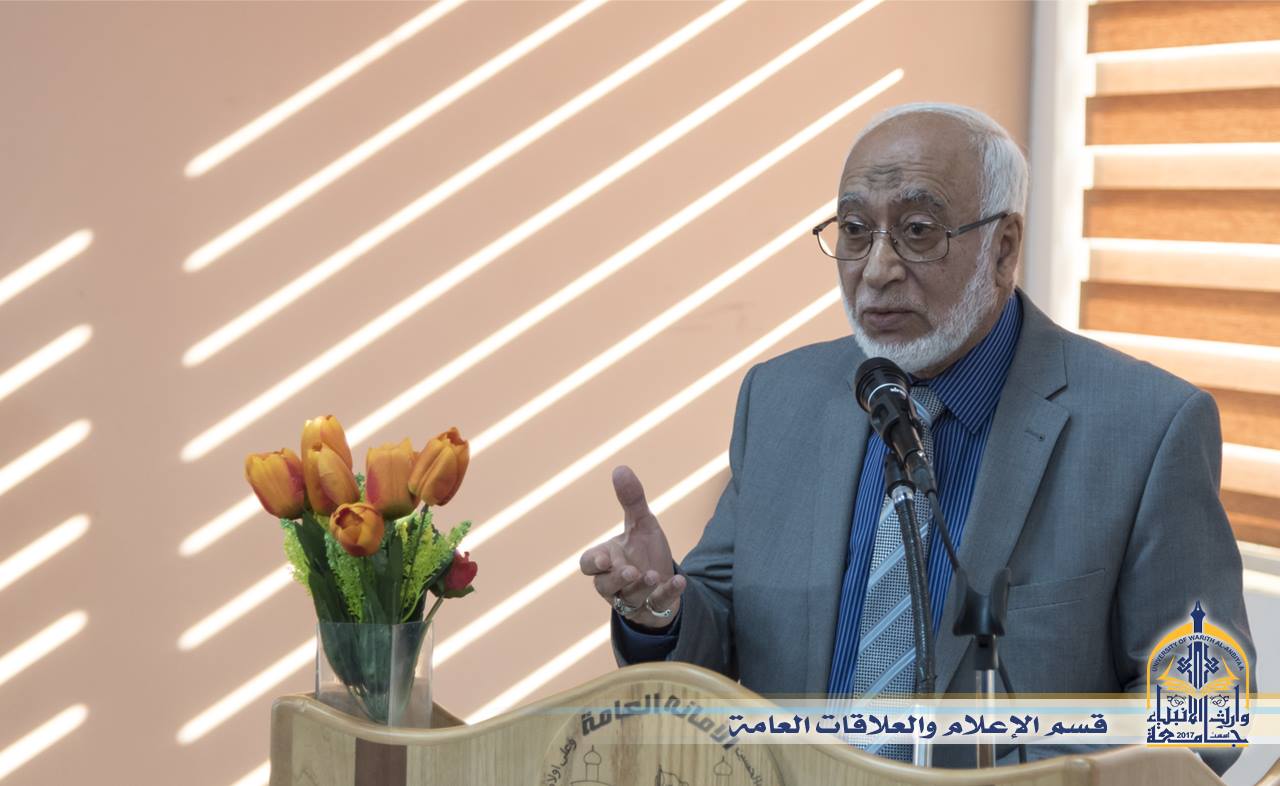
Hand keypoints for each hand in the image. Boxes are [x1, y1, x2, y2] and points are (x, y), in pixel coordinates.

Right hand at [579, 465, 685, 629]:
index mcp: (606, 560)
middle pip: (605, 586)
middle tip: (631, 571)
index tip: (605, 559)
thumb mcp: (641, 523)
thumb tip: (620, 468)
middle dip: (618, 579)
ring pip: (629, 598)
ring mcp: (632, 598)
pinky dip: (668, 593)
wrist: (663, 579)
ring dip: (641, 587)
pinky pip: (658, 604)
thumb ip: (631, 500)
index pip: (588, 564)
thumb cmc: (643, 550)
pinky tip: (680, 581)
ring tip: (654, 574)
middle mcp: (614, 583)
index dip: (594, 563)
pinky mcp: (652, 608)